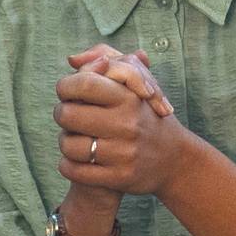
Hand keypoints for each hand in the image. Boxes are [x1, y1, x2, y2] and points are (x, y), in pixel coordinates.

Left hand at [54, 56, 191, 196]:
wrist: (173, 158)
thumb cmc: (144, 113)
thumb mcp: (134, 79)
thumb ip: (103, 58)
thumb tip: (72, 59)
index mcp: (129, 97)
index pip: (83, 84)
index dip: (67, 86)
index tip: (68, 91)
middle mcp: (127, 124)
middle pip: (67, 114)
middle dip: (62, 113)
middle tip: (70, 115)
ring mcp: (124, 153)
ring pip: (68, 145)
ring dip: (65, 141)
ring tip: (75, 138)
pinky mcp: (119, 178)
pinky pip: (75, 170)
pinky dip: (67, 165)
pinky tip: (75, 159)